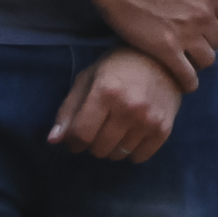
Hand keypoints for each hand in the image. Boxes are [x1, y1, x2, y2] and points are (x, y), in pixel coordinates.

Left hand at [52, 45, 181, 160]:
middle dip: (93, 143)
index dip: (74, 141)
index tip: (76, 138)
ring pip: (118, 155)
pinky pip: (139, 157)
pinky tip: (132, 134)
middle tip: (99, 128)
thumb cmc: (118, 66)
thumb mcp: (88, 79)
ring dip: (112, 147)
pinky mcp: (164, 129)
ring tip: (117, 128)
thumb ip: (68, 110)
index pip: (81, 135)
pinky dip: (131, 151)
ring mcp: (148, 120)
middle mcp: (128, 108)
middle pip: (99, 149)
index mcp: (105, 92)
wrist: (162, 59)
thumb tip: (53, 141)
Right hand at [97, 0, 217, 77]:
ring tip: (187, 61)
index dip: (217, 25)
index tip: (205, 29)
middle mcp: (203, 15)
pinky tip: (184, 83)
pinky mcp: (166, 49)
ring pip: (206, 59)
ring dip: (198, 62)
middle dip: (207, 42)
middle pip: (217, 41)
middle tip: (191, 44)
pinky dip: (188, 82)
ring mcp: (186, 34)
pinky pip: (187, 75)